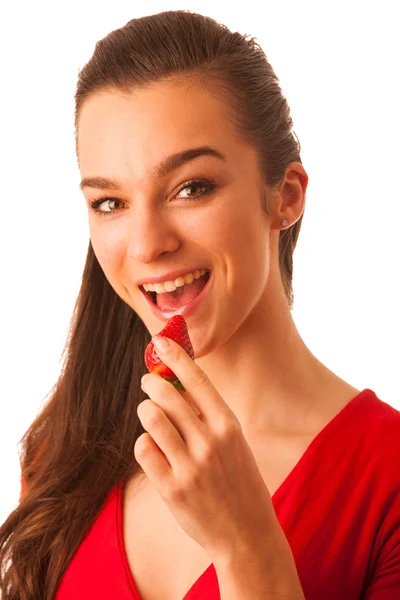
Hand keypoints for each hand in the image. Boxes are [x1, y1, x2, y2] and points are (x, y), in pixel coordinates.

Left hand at [135, 334, 280, 564]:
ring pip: (151, 418)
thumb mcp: (234, 443)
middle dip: (152, 382)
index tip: (160, 341)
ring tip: (150, 414)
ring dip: (146, 410)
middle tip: (149, 381)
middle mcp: (210, 442)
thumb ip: (207, 416)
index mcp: (229, 426)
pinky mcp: (171, 489)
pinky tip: (152, 446)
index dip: (176, 356)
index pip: (198, 380)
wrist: (247, 534)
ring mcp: (190, 466)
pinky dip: (144, 442)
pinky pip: (144, 449)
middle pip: (167, 395)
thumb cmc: (239, 482)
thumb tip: (176, 385)